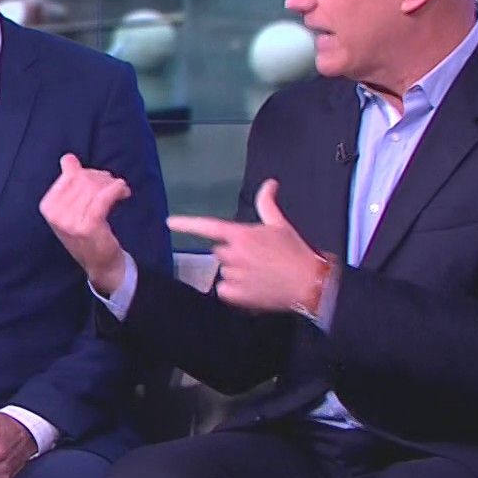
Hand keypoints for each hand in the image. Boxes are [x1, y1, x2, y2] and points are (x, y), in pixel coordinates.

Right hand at [40, 154, 133, 293]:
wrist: (99, 264)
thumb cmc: (87, 232)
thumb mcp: (71, 207)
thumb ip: (69, 182)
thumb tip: (68, 158)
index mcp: (48, 206)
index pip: (71, 174)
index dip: (89, 173)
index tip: (101, 182)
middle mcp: (55, 213)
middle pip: (84, 179)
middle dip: (103, 178)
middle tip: (114, 188)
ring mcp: (71, 221)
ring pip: (95, 186)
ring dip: (112, 185)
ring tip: (120, 192)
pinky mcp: (89, 225)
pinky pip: (104, 196)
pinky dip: (117, 190)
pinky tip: (123, 192)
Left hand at [166, 180, 329, 313]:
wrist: (308, 283)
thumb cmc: (295, 251)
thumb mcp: (280, 225)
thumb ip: (267, 204)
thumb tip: (269, 183)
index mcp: (241, 235)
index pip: (208, 227)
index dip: (187, 224)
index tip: (169, 223)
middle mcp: (233, 254)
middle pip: (219, 251)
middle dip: (233, 253)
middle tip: (257, 258)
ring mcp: (232, 275)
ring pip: (223, 271)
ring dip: (236, 272)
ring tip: (260, 274)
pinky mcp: (234, 295)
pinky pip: (224, 290)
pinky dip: (235, 291)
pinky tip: (253, 288)